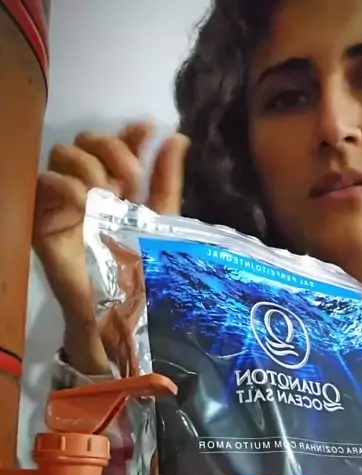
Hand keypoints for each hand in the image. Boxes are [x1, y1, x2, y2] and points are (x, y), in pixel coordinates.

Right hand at [33, 122, 189, 373]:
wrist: (121, 316)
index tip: (149, 131)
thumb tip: (177, 137)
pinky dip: (65, 184)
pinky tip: (85, 201)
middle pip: (87, 140)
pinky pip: (44, 183)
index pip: (118, 143)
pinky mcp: (44, 220)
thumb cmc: (141, 274)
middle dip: (110, 147)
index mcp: (120, 187)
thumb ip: (167, 181)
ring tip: (109, 192)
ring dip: (88, 163)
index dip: (131, 133)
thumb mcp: (161, 224)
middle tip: (132, 175)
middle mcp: (91, 188)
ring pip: (63, 154)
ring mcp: (66, 202)